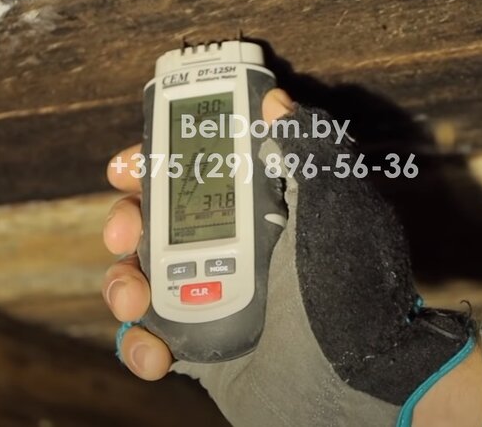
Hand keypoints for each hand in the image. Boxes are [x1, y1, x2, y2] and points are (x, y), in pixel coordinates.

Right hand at [102, 89, 481, 425]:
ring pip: (140, 278)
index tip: (127, 167)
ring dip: (122, 283)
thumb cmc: (354, 293)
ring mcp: (213, 301)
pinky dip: (138, 344)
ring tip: (136, 299)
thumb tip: (276, 98)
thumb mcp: (335, 207)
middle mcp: (233, 251)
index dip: (154, 165)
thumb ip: (308, 147)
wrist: (359, 384)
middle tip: (123, 232)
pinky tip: (156, 352)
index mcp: (260, 212)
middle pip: (154, 222)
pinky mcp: (202, 350)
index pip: (196, 174)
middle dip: (126, 221)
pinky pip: (148, 340)